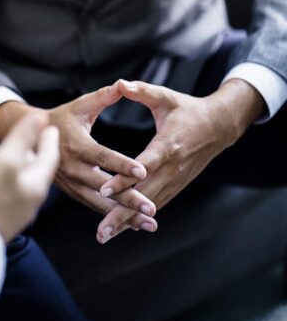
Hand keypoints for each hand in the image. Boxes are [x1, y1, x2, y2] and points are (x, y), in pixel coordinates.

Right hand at [0, 114, 59, 241]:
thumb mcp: (6, 160)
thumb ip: (24, 138)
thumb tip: (41, 118)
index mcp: (37, 183)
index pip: (50, 156)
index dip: (48, 138)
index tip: (49, 125)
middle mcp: (32, 199)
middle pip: (40, 170)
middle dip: (39, 152)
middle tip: (38, 137)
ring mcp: (19, 211)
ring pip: (27, 182)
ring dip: (26, 166)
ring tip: (20, 156)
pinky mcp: (4, 219)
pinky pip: (14, 193)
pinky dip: (14, 180)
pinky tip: (2, 180)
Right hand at [49, 86, 156, 222]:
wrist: (30, 139)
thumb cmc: (60, 119)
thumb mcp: (79, 106)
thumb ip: (101, 97)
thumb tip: (121, 85)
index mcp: (76, 145)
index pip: (102, 156)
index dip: (121, 164)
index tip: (143, 171)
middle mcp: (73, 168)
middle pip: (103, 186)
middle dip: (128, 199)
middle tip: (151, 209)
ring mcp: (72, 183)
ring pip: (99, 202)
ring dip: (124, 215)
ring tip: (148, 224)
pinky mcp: (72, 192)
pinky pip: (93, 205)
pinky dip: (112, 215)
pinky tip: (132, 223)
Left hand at [96, 79, 264, 243]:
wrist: (220, 126)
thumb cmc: (188, 110)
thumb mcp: (166, 98)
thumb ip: (142, 92)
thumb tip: (120, 83)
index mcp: (168, 146)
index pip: (143, 166)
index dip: (124, 179)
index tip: (104, 190)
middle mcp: (172, 169)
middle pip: (143, 196)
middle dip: (120, 214)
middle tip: (100, 231)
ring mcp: (175, 181)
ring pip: (148, 206)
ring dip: (126, 223)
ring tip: (104, 236)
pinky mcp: (175, 186)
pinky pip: (154, 205)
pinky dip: (138, 219)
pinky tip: (120, 230)